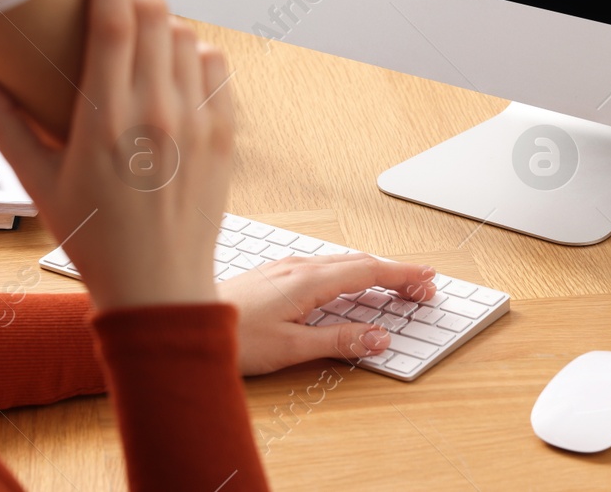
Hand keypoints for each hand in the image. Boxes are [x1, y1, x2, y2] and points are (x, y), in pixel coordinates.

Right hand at [0, 0, 236, 311]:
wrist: (159, 292)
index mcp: (107, 123)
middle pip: (154, 15)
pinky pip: (214, 69)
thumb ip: (1, 122)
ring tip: (136, 12)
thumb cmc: (94, 241)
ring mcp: (197, 124)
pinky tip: (172, 58)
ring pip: (186, 38)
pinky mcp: (223, 136)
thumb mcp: (36, 182)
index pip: (116, 21)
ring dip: (161, 15)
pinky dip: (193, 51)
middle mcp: (158, 116)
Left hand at [217, 253, 436, 374]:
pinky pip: (323, 265)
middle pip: (359, 262)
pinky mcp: (274, 274)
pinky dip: (348, 271)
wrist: (183, 323)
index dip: (401, 274)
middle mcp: (298, 267)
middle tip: (421, 287)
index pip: (368, 270)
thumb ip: (338, 341)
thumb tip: (379, 337)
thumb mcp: (291, 348)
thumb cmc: (230, 337)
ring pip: (340, 261)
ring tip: (392, 284)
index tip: (427, 279)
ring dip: (372, 270)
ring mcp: (284, 267)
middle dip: (393, 272)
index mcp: (308, 281)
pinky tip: (346, 283)